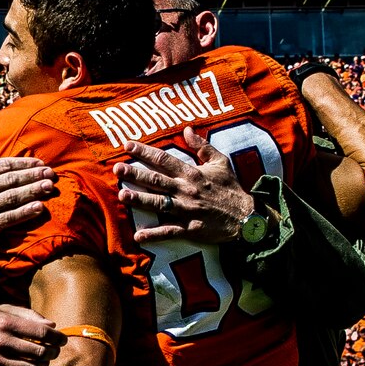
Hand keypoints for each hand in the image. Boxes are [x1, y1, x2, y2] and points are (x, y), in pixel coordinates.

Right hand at [0, 145, 55, 250]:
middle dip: (32, 176)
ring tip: (49, 187)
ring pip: (11, 198)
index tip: (41, 163)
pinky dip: (25, 213)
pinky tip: (39, 207)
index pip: (3, 166)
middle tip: (50, 174)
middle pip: (9, 181)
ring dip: (32, 192)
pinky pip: (9, 218)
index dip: (24, 164)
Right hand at [0, 305, 56, 365]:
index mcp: (4, 323)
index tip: (62, 339)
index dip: (56, 337)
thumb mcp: (2, 311)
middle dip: (52, 353)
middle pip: (39, 352)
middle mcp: (0, 342)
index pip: (41, 333)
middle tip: (53, 351)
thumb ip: (28, 315)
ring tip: (43, 362)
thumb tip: (52, 326)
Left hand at [114, 126, 256, 244]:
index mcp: (192, 174)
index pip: (164, 160)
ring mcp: (187, 210)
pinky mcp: (190, 229)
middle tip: (117, 169)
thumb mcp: (220, 162)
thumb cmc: (231, 189)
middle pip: (157, 180)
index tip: (127, 145)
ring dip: (140, 200)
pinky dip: (154, 234)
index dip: (145, 152)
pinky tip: (138, 235)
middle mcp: (187, 190)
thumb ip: (202, 146)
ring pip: (159, 204)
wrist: (247, 217)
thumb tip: (187, 129)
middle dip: (135, 174)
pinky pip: (169, 232)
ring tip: (121, 195)